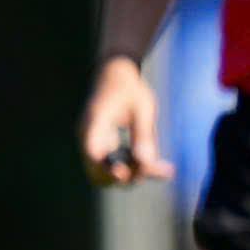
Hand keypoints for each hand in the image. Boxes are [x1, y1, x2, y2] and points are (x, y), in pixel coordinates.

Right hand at [78, 56, 172, 187]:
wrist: (116, 72)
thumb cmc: (130, 86)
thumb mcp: (143, 108)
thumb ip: (144, 134)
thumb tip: (145, 162)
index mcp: (94, 123)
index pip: (92, 154)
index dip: (108, 169)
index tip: (129, 172)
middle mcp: (88, 135)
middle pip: (97, 172)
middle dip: (124, 176)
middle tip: (153, 167)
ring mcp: (94, 142)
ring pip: (108, 172)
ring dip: (132, 174)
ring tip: (162, 168)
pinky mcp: (104, 144)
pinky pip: (116, 164)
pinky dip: (135, 167)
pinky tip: (162, 168)